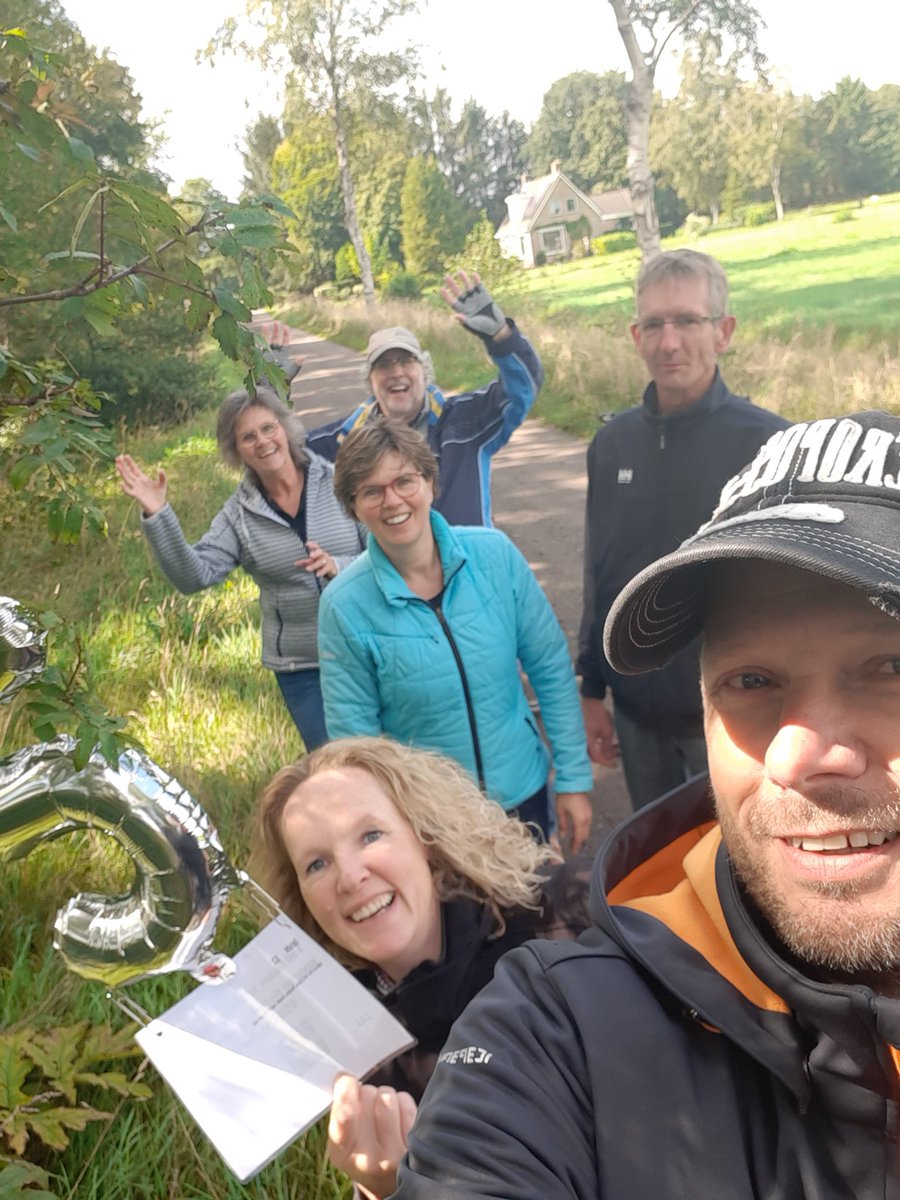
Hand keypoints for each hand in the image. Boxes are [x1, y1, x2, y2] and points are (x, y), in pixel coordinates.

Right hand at [115, 454, 167, 516]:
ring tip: (117, 465)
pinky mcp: (136, 496)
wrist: (159, 507)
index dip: (130, 462)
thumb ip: (162, 477)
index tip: (126, 455)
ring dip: (122, 472)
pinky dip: (125, 488)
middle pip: (129, 472)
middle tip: (117, 457)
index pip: (135, 469)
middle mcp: (137, 482)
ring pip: (127, 479)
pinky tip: (121, 483)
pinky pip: (129, 491)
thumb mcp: (162, 484)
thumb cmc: (159, 495)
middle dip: (123, 465)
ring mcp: (136, 489)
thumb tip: (160, 469)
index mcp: (143, 478)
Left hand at [296, 539, 336, 579]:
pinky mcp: (330, 568)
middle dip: (315, 554)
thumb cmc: (319, 563)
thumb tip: (295, 564)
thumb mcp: (312, 562)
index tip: (306, 544)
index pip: (316, 546)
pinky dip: (322, 572)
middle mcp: (323, 555)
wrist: (332, 569)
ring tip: (307, 569)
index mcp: (318, 552)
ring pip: (322, 562)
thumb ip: (304, 562)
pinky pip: (326, 569)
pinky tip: (317, 575)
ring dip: (314, 565)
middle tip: (310, 556)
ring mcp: (328, 561)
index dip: (312, 544)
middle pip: (320, 552)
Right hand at [327, 1074, 416, 1199]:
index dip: (345, 1102)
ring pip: (386, 1095)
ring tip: (380, 1114)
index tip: (345, 1083)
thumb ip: (339, 1112)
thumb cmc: (361, 1151)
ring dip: (382, 1096)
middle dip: (364, 1093)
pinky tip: (396, 1118)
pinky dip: (400, 1101)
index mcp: (343, 1155)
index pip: (343, 1127)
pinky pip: (405, 1100)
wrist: (387, 1180)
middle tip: (365, 1109)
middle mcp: (369, 1158)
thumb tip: (344, 1078)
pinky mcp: (415, 1143)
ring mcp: (395, 1152)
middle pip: (366, 1095)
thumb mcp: (342, 1140)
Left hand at [440, 270, 508, 340]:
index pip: (452, 302)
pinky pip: (479, 286)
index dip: (446, 296)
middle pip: (457, 292)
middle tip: (446, 276)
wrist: (496, 327)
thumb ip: (464, 320)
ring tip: (459, 271)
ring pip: (468, 287)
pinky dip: (477, 280)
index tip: (441, 289)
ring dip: (463, 279)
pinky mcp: (484, 296)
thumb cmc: (482, 329)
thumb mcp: (473, 325)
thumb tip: (455, 316)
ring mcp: (475, 298)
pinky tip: (473, 274)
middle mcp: (467, 303)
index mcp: (462, 310)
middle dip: (452, 284)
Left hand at [555, 792, 591, 854]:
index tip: (573, 853)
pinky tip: (576, 831)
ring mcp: (589, 814)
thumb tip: (563, 836)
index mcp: (581, 820)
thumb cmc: (565, 796)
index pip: (579, 837)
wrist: (574, 782)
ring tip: (573, 842)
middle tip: (573, 850)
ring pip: (586, 829)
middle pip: (585, 835)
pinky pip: (587, 824)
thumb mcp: (561, 811)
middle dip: (579, 843)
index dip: (576, 846)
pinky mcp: (588, 810)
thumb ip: (562, 824)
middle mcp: (587, 819)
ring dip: (581, 836)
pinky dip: (582, 830)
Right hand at [582, 696, 618, 766]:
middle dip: (607, 756)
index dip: (607, 762)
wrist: (591, 702)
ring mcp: (583, 738)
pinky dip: (601, 745)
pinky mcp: (584, 734)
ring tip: (616, 746)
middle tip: (617, 754)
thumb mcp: (607, 731)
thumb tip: (608, 755)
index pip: (597, 758)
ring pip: (594, 750)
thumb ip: (607, 745)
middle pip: (595, 756)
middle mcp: (583, 742)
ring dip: (605, 750)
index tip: (615, 764)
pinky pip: (592, 744)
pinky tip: (609, 741)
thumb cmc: (598, 715)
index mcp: (588, 743)